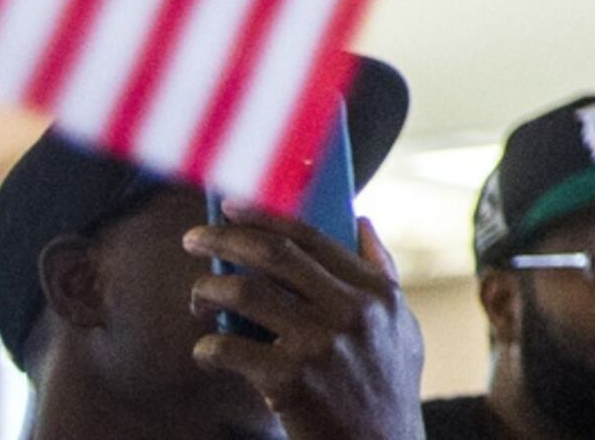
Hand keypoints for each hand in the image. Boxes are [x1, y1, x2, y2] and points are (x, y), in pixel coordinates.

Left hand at [187, 210, 423, 439]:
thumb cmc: (387, 389)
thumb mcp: (401, 326)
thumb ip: (383, 273)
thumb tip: (364, 221)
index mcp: (376, 292)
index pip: (313, 236)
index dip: (266, 215)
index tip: (231, 206)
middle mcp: (350, 311)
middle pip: (274, 254)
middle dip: (225, 239)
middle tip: (193, 238)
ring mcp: (320, 346)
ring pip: (246, 294)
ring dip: (208, 290)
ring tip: (198, 298)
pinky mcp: (290, 382)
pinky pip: (228, 350)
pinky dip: (206, 348)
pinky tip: (207, 353)